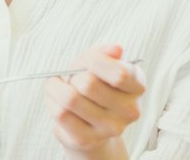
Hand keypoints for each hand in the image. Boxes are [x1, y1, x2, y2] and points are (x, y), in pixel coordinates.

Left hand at [44, 44, 144, 159]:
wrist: (88, 122)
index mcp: (137, 86)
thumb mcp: (99, 64)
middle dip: (72, 74)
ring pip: (71, 99)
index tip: (86, 60)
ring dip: (56, 87)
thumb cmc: (94, 85)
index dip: (94, 61)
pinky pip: (61, 114)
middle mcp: (130, 110)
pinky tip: (56, 100)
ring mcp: (111, 128)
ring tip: (57, 85)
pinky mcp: (88, 140)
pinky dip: (52, 102)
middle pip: (89, 84)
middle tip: (69, 75)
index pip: (119, 74)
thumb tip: (115, 49)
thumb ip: (104, 53)